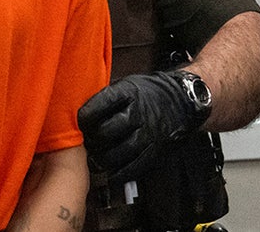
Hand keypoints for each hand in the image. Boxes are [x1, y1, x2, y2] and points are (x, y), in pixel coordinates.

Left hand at [77, 70, 210, 181]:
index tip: (78, 123)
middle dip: (91, 141)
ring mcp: (148, 133)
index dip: (84, 117)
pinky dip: (121, 173)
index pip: (98, 106)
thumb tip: (77, 110)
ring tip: (94, 159)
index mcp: (127, 94)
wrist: (181, 100)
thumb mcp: (125, 85)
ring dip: (102, 159)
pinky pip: (136, 166)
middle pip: (106, 132)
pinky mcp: (156, 150)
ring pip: (119, 152)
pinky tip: (112, 173)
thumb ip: (104, 98)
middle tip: (85, 144)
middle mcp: (138, 114)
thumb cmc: (147, 92)